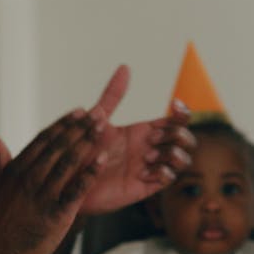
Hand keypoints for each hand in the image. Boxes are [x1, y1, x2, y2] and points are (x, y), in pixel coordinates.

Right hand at [0, 109, 104, 253]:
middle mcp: (28, 178)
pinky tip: (104, 159)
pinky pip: (77, 189)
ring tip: (103, 126)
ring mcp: (42, 195)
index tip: (77, 112)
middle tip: (98, 113)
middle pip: (59, 146)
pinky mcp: (55, 214)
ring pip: (68, 161)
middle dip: (80, 128)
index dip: (62, 125)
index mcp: (14, 171)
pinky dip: (91, 172)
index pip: (43, 140)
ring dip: (87, 142)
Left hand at [79, 66, 196, 214]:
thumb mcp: (98, 119)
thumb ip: (113, 95)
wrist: (68, 179)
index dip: (182, 112)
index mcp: (143, 131)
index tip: (174, 105)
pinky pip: (168, 179)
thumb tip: (124, 66)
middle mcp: (150, 148)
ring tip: (147, 158)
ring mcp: (150, 168)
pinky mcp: (145, 186)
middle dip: (176, 135)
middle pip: (185, 138)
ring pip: (182, 159)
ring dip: (172, 155)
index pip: (176, 120)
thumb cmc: (80, 149)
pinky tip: (144, 172)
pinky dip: (163, 173)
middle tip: (150, 138)